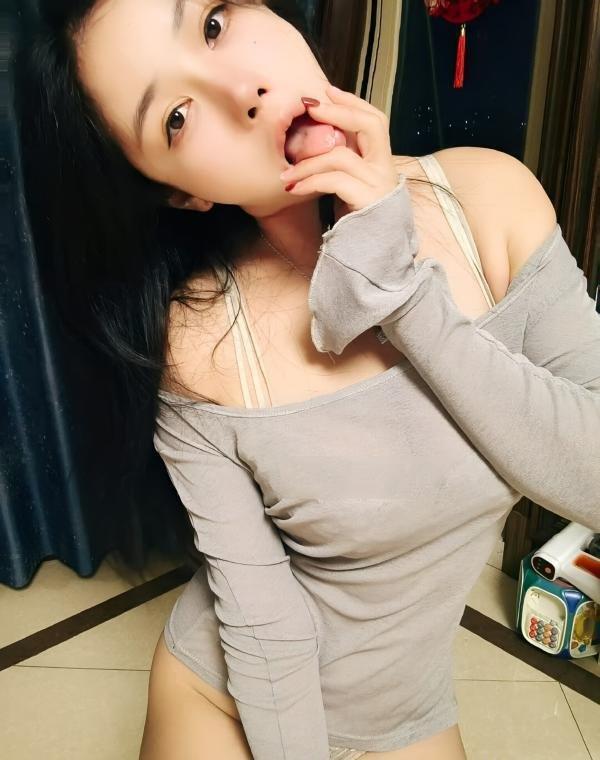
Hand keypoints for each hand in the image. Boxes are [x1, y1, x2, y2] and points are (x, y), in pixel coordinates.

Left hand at [280, 85, 399, 222]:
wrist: (373, 257)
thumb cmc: (357, 223)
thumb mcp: (351, 188)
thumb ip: (344, 166)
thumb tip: (315, 143)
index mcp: (383, 162)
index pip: (375, 120)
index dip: (352, 103)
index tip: (327, 91)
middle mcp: (385, 169)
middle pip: (372, 124)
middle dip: (339, 112)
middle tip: (310, 109)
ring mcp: (378, 184)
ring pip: (341, 156)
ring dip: (307, 162)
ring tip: (285, 174)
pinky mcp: (367, 200)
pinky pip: (334, 180)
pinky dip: (310, 181)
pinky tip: (293, 189)